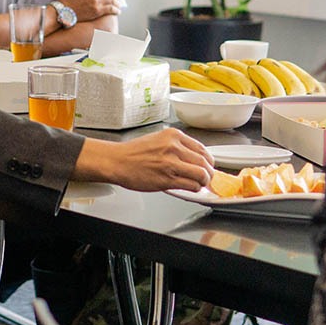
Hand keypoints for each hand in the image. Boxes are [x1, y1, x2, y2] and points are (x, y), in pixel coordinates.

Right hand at [76, 128, 212, 191]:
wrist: (116, 161)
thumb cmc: (133, 153)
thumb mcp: (158, 140)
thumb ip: (176, 147)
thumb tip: (193, 158)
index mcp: (173, 136)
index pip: (202, 149)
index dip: (208, 161)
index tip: (208, 166)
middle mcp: (174, 147)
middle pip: (205, 162)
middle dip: (209, 173)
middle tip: (207, 178)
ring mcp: (171, 163)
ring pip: (202, 174)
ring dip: (204, 182)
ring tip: (199, 184)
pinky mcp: (167, 179)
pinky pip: (191, 185)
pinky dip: (194, 189)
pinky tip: (190, 188)